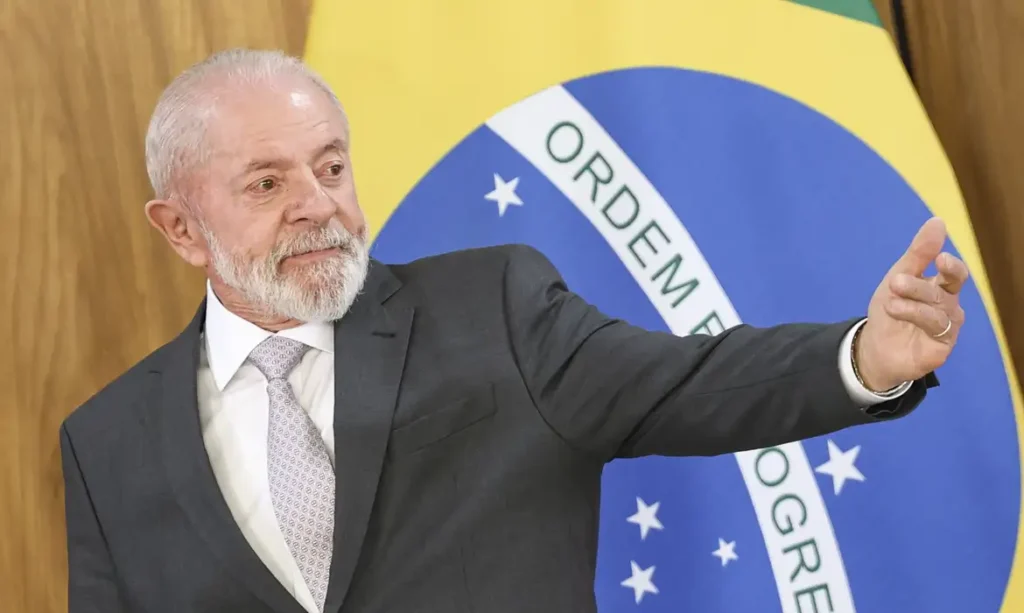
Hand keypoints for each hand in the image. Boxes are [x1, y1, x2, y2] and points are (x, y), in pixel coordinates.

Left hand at [856, 217, 967, 390]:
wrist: (875, 348)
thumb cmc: (891, 310)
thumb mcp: (899, 277)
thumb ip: (919, 253)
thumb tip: (938, 221)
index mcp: (942, 287)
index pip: (954, 273)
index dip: (950, 265)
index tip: (939, 257)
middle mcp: (949, 306)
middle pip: (947, 289)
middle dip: (922, 284)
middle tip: (897, 281)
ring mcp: (948, 327)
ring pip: (939, 307)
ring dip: (913, 300)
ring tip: (890, 298)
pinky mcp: (942, 346)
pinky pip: (936, 327)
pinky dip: (914, 314)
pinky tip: (896, 310)